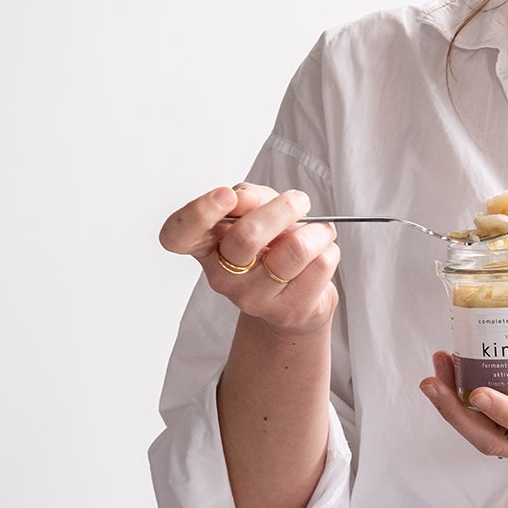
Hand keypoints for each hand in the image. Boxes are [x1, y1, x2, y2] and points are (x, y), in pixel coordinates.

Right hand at [158, 182, 339, 334]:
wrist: (297, 294)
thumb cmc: (271, 244)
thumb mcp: (256, 209)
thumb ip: (247, 198)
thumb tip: (242, 199)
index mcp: (206, 245)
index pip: (179, 235)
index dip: (198, 213)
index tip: (226, 196)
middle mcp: (222, 276)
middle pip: (247, 237)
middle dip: (283, 209)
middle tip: (299, 201)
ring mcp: (253, 298)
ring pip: (295, 250)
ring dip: (317, 230)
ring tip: (319, 230)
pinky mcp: (288, 311)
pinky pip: (320, 266)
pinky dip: (328, 249)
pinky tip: (321, 253)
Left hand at [418, 346, 507, 464]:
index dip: (505, 412)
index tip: (478, 391)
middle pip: (496, 441)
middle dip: (457, 414)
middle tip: (432, 380)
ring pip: (485, 440)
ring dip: (453, 410)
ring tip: (435, 373)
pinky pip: (486, 432)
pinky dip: (462, 410)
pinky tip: (450, 378)